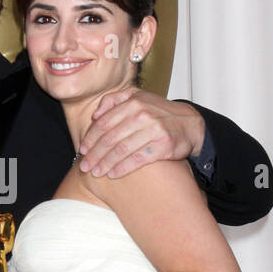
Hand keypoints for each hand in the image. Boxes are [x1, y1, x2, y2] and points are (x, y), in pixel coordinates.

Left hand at [78, 89, 205, 177]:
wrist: (189, 124)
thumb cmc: (159, 112)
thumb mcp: (138, 97)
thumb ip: (114, 100)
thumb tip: (95, 115)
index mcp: (133, 103)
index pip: (104, 123)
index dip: (91, 138)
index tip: (83, 150)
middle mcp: (142, 115)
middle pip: (110, 138)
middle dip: (95, 154)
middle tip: (85, 166)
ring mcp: (153, 131)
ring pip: (122, 150)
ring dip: (105, 163)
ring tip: (96, 172)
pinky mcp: (162, 146)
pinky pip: (137, 160)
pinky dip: (123, 168)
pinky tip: (113, 174)